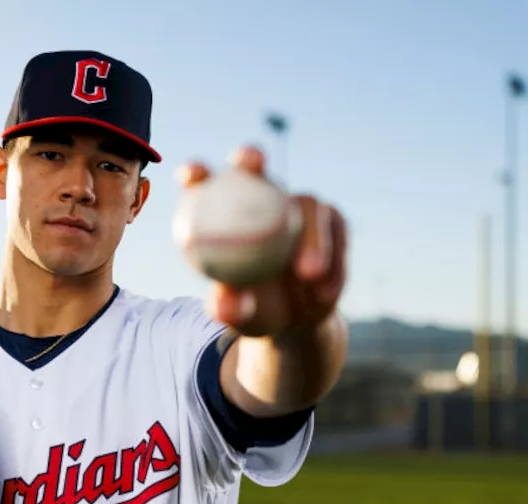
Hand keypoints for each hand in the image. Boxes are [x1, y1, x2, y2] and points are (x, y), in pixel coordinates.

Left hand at [178, 145, 347, 339]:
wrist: (298, 322)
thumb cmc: (257, 311)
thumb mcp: (241, 316)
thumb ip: (230, 307)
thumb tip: (222, 304)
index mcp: (230, 218)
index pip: (206, 190)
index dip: (196, 174)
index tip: (191, 176)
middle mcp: (265, 202)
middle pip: (254, 168)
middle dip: (248, 157)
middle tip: (252, 165)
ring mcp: (301, 208)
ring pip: (309, 205)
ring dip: (310, 236)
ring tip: (307, 274)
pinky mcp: (333, 222)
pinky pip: (335, 236)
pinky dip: (331, 264)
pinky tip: (324, 294)